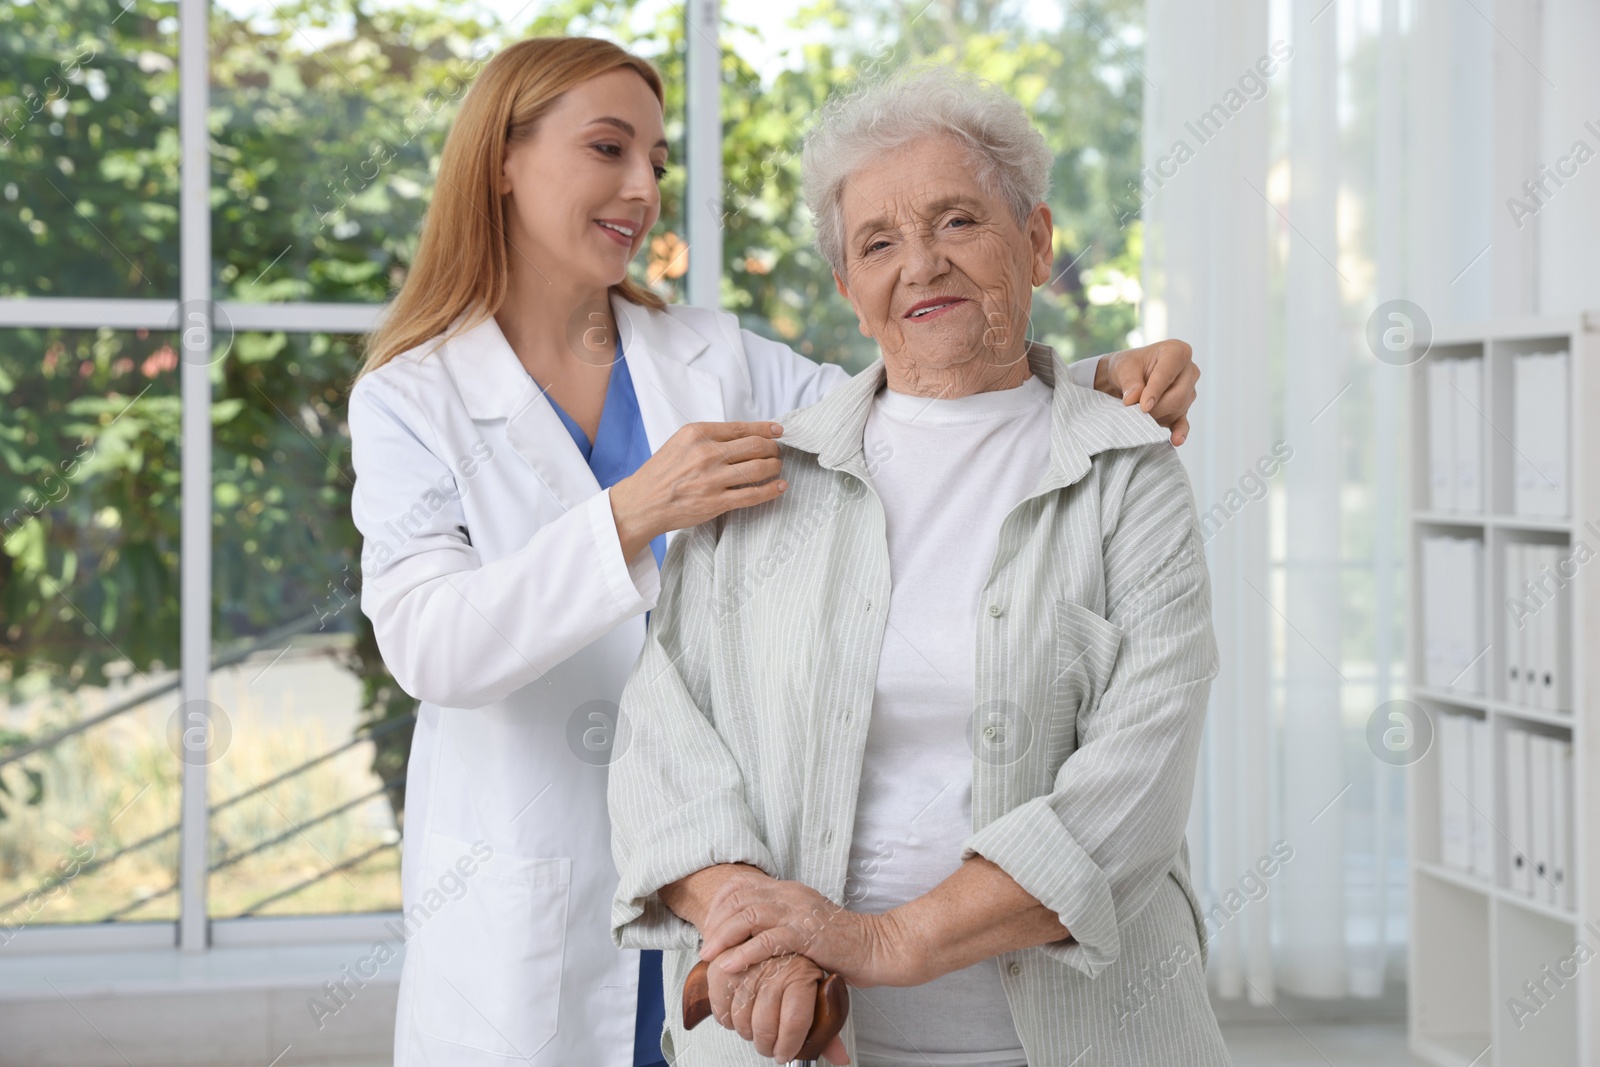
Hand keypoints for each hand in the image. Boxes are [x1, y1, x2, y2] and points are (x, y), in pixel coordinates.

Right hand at [610, 421, 786, 560]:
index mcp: (696, 434)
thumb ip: (708, 438)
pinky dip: (771, 490)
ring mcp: (712, 478)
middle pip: (755, 446)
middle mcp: (706, 453)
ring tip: (777, 468)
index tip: (777, 431)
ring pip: (758, 468)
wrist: (642, 503)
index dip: (765, 429)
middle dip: (773, 448)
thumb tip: (743, 436)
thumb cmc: (661, 473)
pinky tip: (780, 487)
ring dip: (774, 467)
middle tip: (777, 452)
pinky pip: (753, 494)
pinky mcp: (716, 501)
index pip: (741, 428)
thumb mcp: (679, 443)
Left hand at [698, 876, 915, 988]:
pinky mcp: (808, 934)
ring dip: (723, 937)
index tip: (709, 927)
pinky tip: (731, 966)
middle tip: (705, 948)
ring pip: (747, 915)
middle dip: (715, 923)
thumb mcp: (804, 924)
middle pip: (738, 898)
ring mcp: (800, 912)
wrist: (877, 947)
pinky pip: (768, 940)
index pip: (741, 884)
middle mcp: (791, 894)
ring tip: (710, 957)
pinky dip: (744, 953)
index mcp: (788, 889)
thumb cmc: (840, 943)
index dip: (718, 904)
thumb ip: (779, 922)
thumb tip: (747, 935)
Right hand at [707, 950, 850, 1063]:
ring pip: (740, 1016)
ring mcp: (746, 961)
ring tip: (754, 1031)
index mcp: (803, 972)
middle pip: (764, 1024)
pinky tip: (735, 1016)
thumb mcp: (820, 991)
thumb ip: (827, 1026)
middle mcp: (776, 964)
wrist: (778, 926)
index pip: (796, 1020)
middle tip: (768, 1048)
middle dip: (765, 1045)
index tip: (784, 1055)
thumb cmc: (802, 965)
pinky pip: (718, 1001)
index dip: (789, 1045)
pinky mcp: (724, 959)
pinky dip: (725, 1017)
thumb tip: (840, 1058)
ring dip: (745, 1032)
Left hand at [1094, 339, 1198, 445]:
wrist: (1127, 378)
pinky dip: (1179, 432)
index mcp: (1177, 352)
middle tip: (1134, 413)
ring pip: (1177, 409)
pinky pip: (1183, 422)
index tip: (1143, 406)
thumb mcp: (1123, 368)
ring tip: (1137, 415)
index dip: (1155, 391)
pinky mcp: (1183, 409)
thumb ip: (1130, 382)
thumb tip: (1133, 400)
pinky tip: (1175, 440)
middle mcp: (1189, 370)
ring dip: (1156, 417)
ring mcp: (1189, 391)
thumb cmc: (1128, 367)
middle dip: (1155, 408)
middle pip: (1178, 395)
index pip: (1169, 373)